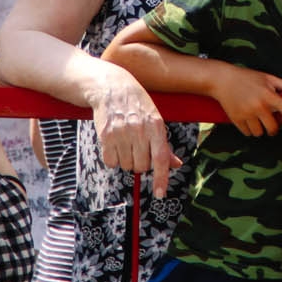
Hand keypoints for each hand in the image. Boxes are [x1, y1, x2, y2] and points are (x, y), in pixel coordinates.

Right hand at [92, 67, 182, 198]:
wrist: (112, 87)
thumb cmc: (137, 105)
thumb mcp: (155, 119)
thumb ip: (164, 145)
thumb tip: (176, 164)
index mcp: (156, 126)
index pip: (160, 158)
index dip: (161, 178)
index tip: (159, 194)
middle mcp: (140, 130)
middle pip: (141, 166)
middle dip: (139, 163)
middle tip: (137, 148)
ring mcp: (122, 132)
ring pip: (125, 165)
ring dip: (125, 160)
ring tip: (125, 142)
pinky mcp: (106, 135)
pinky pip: (110, 161)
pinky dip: (112, 158)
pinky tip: (114, 143)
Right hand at [207, 64, 281, 137]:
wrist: (222, 79)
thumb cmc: (247, 77)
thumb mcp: (268, 78)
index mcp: (269, 95)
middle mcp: (259, 106)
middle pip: (273, 128)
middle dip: (273, 128)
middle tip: (270, 121)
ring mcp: (247, 113)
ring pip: (259, 133)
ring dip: (260, 129)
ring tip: (255, 117)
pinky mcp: (236, 119)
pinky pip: (247, 133)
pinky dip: (249, 129)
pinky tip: (246, 118)